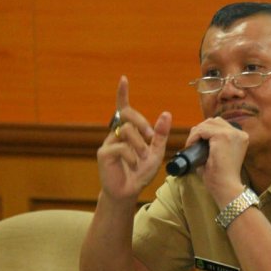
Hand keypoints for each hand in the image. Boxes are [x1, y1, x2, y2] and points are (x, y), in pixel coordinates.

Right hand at [97, 76, 170, 200]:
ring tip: (142, 157)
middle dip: (142, 122)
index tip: (123, 79)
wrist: (129, 191)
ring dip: (139, 144)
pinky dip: (132, 156)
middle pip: (127, 115)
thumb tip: (166, 114)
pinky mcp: (104, 154)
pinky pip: (121, 147)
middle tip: (151, 136)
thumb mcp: (156, 153)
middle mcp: (116, 134)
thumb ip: (160, 135)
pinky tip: (133, 165)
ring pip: (126, 130)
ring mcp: (108, 143)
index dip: (123, 94)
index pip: (124, 108)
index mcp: (128, 132)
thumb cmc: (140, 173)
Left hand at [187, 117, 248, 205]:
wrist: (226, 188)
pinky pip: (202, 130)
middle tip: (192, 143)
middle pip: (214, 121)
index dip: (206, 131)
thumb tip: (196, 141)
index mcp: (240, 137)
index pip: (220, 125)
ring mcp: (232, 134)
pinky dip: (194, 136)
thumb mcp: (218, 157)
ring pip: (207, 123)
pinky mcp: (223, 136)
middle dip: (201, 130)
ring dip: (196, 132)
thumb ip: (211, 146)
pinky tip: (190, 145)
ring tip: (191, 145)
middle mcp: (239, 133)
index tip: (197, 143)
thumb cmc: (221, 177)